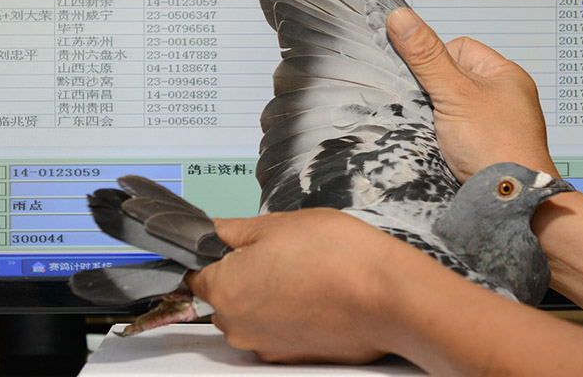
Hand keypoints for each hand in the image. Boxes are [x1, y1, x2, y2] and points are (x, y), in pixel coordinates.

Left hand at [185, 209, 414, 363]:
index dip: (212, 256)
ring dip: (269, 296)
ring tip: (305, 272)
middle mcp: (238, 327)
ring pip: (253, 315)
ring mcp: (267, 346)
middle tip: (281, 252)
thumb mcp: (278, 224)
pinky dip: (291, 315)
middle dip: (244, 275)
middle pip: (225, 297)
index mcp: (225, 289)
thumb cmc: (335, 255)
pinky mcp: (295, 358)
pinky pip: (279, 332)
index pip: (195, 274)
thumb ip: (234, 230)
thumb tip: (213, 232)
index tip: (233, 245)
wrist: (387, 296)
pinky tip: (317, 294)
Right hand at [386, 7, 555, 180]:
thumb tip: (401, 19)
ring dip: (435, 118)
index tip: (429, 80)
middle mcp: (501, 98)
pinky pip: (449, 133)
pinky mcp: (480, 150)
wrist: (510, 201)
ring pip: (446, 108)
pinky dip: (439, 139)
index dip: (436, 62)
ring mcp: (492, 125)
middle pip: (449, 79)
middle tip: (431, 108)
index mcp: (504, 75)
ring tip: (437, 131)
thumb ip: (425, 56)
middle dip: (433, 93)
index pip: (458, 49)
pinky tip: (439, 147)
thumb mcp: (455, 92)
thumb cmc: (498, 146)